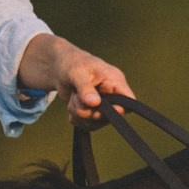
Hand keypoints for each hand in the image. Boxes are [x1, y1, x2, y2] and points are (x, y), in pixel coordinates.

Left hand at [18, 32, 133, 119]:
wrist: (60, 68)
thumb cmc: (72, 63)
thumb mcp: (76, 73)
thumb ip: (85, 88)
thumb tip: (94, 103)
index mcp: (114, 81)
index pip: (128, 100)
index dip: (119, 109)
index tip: (102, 109)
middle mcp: (112, 95)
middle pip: (109, 117)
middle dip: (89, 111)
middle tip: (76, 97)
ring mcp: (103, 106)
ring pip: (95, 123)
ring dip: (79, 114)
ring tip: (73, 97)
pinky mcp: (93, 113)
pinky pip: (86, 125)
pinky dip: (76, 118)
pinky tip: (72, 104)